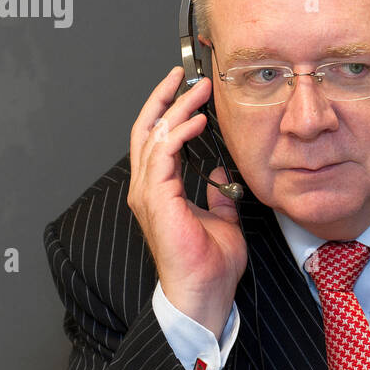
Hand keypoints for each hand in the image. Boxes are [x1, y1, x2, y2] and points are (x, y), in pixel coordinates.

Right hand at [128, 67, 247, 335]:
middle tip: (187, 76)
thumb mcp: (222, 220)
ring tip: (198, 91)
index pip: (156, 140)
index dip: (168, 111)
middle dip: (166, 99)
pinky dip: (178, 134)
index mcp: (159, 192)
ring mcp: (149, 194)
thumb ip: (218, 196)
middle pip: (146, 130)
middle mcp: (148, 189)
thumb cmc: (209, 265)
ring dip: (176, 109)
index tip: (187, 89)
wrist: (204, 293)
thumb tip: (222, 175)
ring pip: (154, 136)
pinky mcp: (157, 199)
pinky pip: (163, 155)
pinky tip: (196, 121)